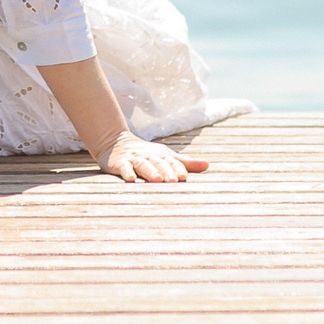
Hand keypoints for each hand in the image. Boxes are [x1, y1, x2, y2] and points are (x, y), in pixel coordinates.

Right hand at [93, 132, 207, 182]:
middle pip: (158, 163)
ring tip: (157, 179)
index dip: (177, 169)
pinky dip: (126, 171)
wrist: (115, 142)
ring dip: (150, 171)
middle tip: (174, 181)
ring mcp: (133, 159)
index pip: (171, 162)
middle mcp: (148, 156)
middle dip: (166, 171)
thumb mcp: (166, 156)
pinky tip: (130, 178)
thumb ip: (185, 163)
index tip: (184, 177)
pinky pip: (123, 167)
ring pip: (143, 165)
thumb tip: (207, 165)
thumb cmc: (147, 154)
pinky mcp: (119, 162)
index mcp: (161, 155)